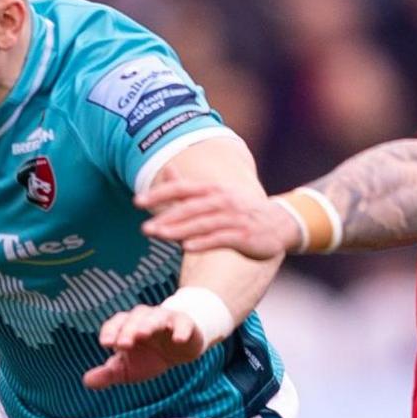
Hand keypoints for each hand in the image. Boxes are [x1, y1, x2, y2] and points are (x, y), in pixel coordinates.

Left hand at [83, 304, 207, 388]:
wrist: (182, 348)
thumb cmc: (150, 356)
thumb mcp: (129, 369)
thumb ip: (109, 374)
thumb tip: (87, 381)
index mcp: (128, 326)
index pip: (116, 324)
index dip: (110, 332)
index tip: (106, 343)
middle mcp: (145, 319)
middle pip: (134, 318)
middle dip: (128, 330)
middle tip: (123, 343)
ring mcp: (165, 319)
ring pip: (156, 317)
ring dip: (148, 324)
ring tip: (143, 334)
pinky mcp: (185, 324)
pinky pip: (183, 324)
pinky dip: (180, 330)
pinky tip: (177, 340)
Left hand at [137, 180, 297, 259]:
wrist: (279, 223)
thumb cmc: (239, 210)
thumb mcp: (216, 195)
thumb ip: (188, 189)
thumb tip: (166, 170)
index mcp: (213, 190)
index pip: (182, 189)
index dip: (160, 194)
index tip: (137, 202)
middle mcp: (223, 201)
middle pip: (190, 208)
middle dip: (166, 217)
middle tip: (145, 229)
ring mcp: (234, 218)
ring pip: (203, 223)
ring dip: (180, 230)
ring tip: (160, 236)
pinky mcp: (244, 236)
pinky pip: (221, 239)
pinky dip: (204, 242)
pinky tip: (187, 247)